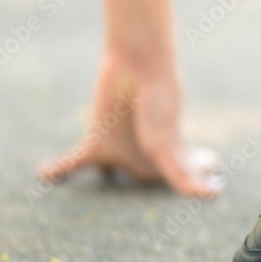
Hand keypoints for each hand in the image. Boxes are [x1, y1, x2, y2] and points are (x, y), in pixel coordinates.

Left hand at [38, 54, 222, 197]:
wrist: (139, 68)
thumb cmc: (158, 105)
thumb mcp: (169, 144)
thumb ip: (183, 174)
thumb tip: (216, 194)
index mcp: (166, 157)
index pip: (178, 179)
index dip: (190, 186)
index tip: (209, 188)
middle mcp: (142, 155)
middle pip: (144, 176)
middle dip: (148, 177)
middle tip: (150, 178)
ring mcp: (118, 149)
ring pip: (108, 174)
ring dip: (105, 177)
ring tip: (105, 175)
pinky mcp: (95, 142)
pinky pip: (72, 163)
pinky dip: (59, 170)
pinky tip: (44, 174)